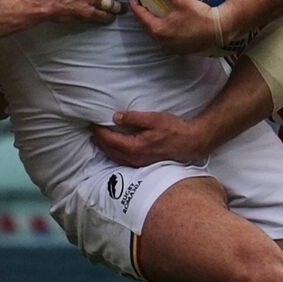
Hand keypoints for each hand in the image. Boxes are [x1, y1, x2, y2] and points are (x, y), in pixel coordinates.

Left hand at [91, 110, 208, 166]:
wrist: (191, 143)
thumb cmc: (175, 130)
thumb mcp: (154, 119)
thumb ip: (133, 118)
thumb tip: (116, 117)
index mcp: (135, 147)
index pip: (110, 139)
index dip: (99, 131)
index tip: (92, 123)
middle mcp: (135, 158)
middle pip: (110, 150)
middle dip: (99, 140)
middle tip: (91, 130)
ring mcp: (139, 163)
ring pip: (115, 157)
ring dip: (105, 148)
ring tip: (98, 139)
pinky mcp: (144, 164)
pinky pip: (123, 161)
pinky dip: (114, 154)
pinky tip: (113, 149)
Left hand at [130, 0, 220, 53]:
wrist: (219, 29)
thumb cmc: (200, 15)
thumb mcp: (181, 0)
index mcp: (159, 29)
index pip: (142, 17)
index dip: (136, 8)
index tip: (132, 0)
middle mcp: (163, 41)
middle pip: (147, 28)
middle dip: (143, 18)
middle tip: (141, 8)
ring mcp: (172, 47)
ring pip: (157, 36)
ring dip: (153, 26)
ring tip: (153, 16)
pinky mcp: (180, 50)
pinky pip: (167, 41)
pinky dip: (164, 33)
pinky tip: (168, 27)